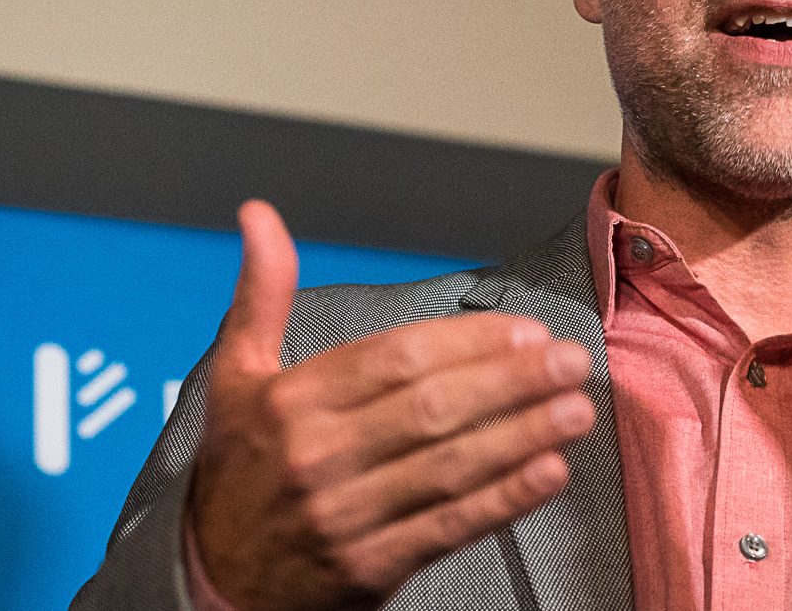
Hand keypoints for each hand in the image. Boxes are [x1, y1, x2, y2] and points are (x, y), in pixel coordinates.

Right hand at [187, 200, 596, 610]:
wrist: (215, 582)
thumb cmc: (237, 471)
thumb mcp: (233, 376)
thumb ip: (260, 295)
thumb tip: (259, 217)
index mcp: (291, 401)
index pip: (395, 359)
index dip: (468, 342)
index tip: (524, 332)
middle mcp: (318, 456)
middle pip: (431, 408)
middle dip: (511, 382)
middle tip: (569, 362)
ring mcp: (346, 516)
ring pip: (450, 465)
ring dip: (522, 435)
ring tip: (576, 410)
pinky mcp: (371, 569)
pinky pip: (449, 526)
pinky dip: (504, 499)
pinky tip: (548, 473)